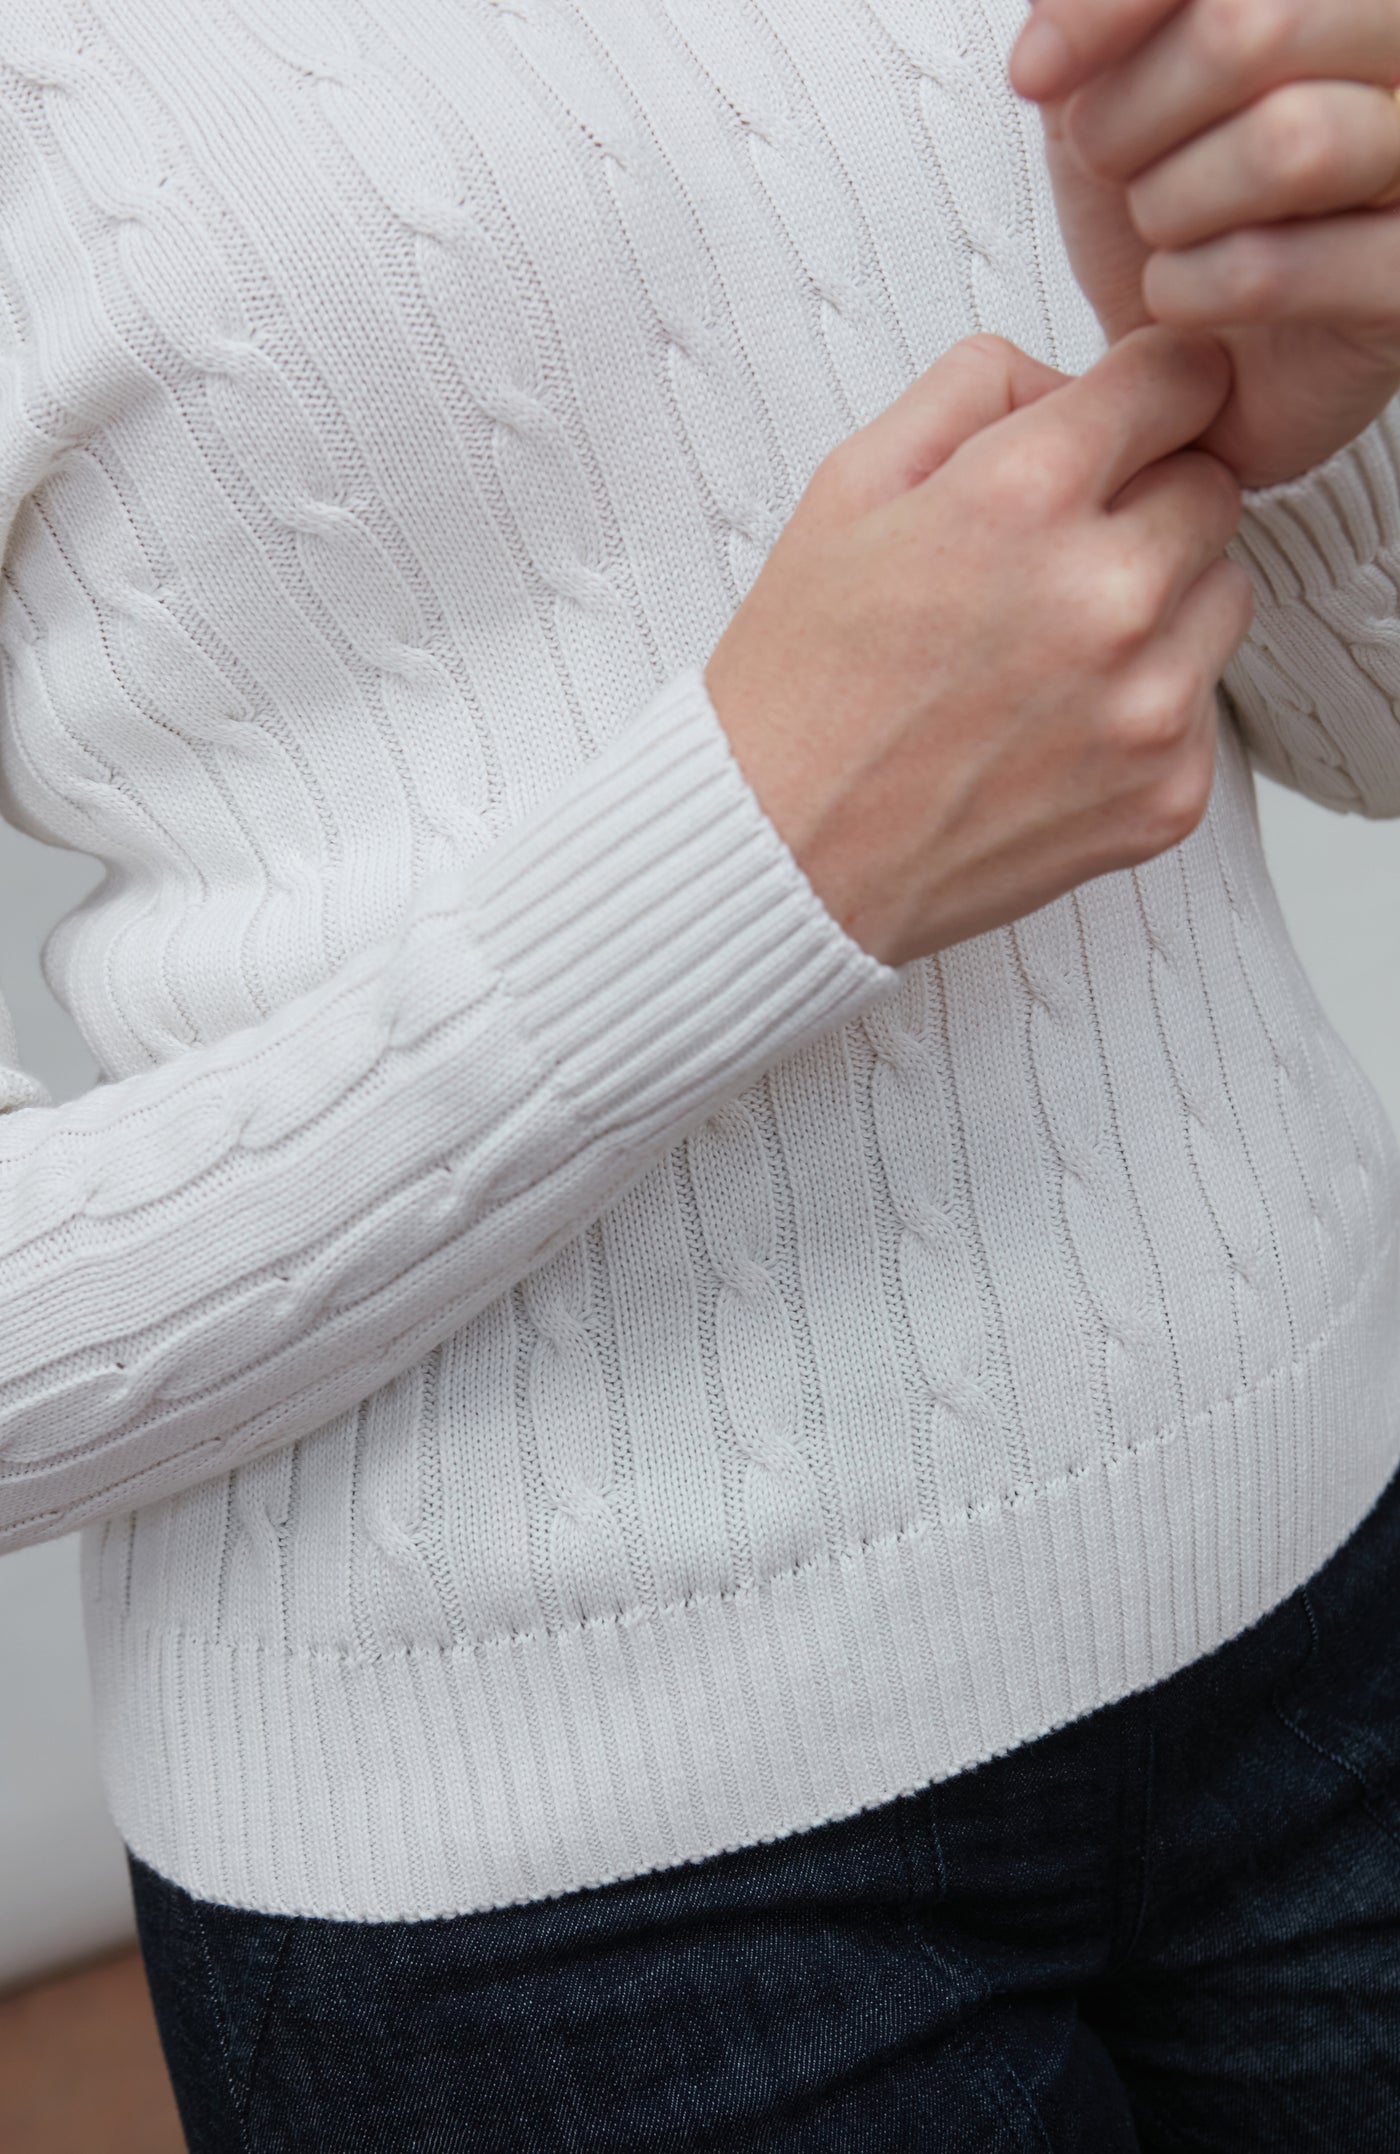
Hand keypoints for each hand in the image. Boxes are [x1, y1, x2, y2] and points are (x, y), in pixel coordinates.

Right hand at [705, 328, 1252, 967]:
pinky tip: (1051, 729)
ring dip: (1162, 603)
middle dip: (1147, 501)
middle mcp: (1106, 595)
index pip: (1185, 378)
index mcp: (1023, 496)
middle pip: (1214, 487)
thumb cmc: (803, 679)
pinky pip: (1204, 707)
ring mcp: (1148, 705)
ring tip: (1049, 649)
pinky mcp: (1167, 794)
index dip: (1150, 393)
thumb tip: (1074, 381)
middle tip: (1051, 559)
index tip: (1123, 425)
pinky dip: (1147, 707)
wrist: (782, 856)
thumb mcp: (849, 485)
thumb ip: (977, 390)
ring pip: (1224, 595)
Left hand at [1009, 0, 1399, 486]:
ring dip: (1169, 205)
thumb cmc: (1176, 211)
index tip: (1035, 71)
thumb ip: (1097, 17)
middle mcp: (1395, 53)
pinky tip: (1181, 301)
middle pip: (1249, 29)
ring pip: (1285, 146)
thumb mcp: (1111, 83)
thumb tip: (1050, 27)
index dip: (1110, 5)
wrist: (1200, 360)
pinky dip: (1187, 293)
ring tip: (1159, 230)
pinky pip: (1271, 271)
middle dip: (1131, 112)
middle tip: (1104, 162)